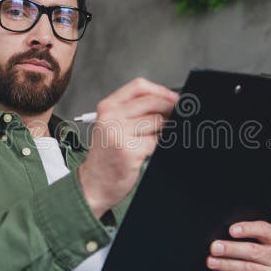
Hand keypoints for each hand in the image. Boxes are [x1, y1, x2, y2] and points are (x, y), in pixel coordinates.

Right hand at [78, 78, 178, 217]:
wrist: (94, 183)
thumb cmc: (106, 156)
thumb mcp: (112, 126)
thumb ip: (133, 111)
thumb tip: (166, 102)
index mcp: (107, 107)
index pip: (139, 87)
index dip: (161, 91)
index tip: (173, 98)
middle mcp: (111, 117)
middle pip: (152, 102)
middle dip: (170, 108)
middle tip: (177, 115)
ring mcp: (120, 134)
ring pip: (157, 122)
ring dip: (163, 130)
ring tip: (153, 138)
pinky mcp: (129, 151)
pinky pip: (155, 141)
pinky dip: (157, 146)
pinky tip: (146, 151)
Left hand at [207, 221, 270, 270]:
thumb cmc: (248, 259)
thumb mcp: (248, 244)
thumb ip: (239, 238)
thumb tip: (220, 238)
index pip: (265, 230)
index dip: (248, 228)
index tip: (231, 230)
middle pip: (254, 251)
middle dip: (231, 249)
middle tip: (214, 248)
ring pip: (248, 268)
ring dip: (226, 264)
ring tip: (211, 262)